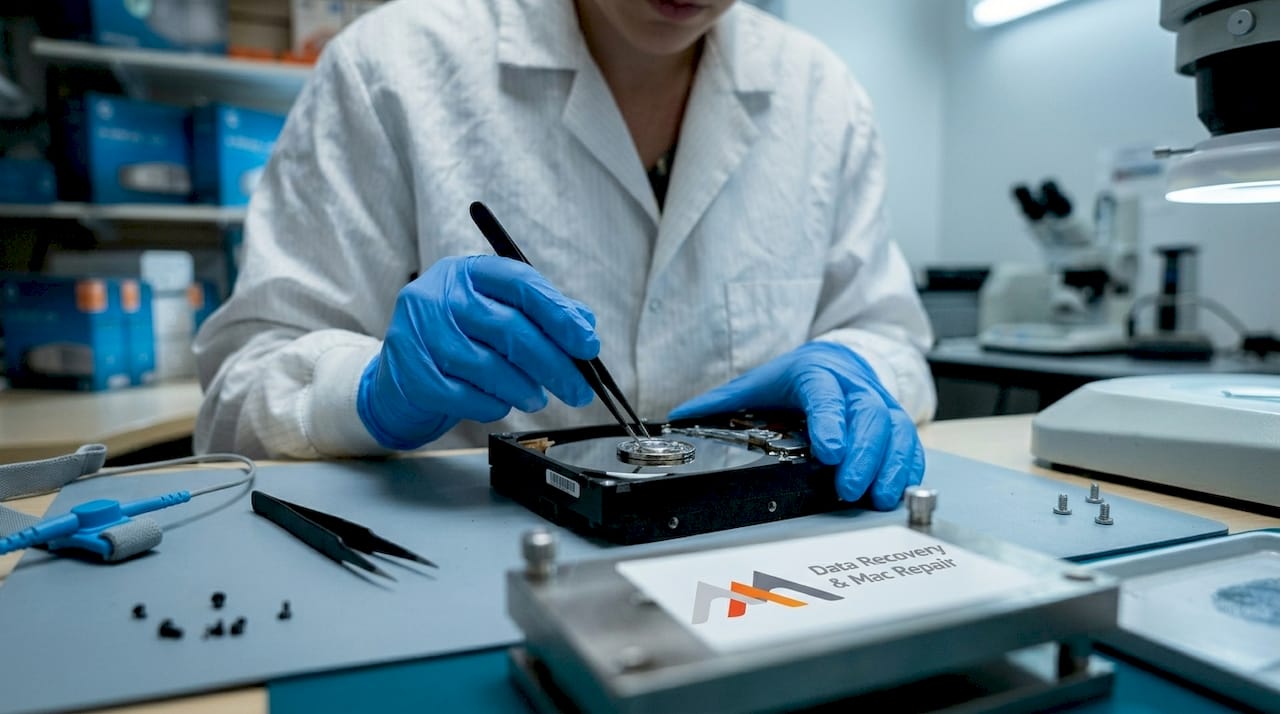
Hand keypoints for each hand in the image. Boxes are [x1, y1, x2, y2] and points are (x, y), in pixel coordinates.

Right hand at [358, 255, 598, 448]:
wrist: (399, 375)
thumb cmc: (458, 339)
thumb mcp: (496, 313)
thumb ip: (541, 313)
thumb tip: (585, 325)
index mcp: (468, 271)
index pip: (522, 284)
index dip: (560, 316)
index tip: (588, 346)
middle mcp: (439, 294)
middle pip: (509, 328)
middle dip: (553, 364)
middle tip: (578, 390)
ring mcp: (419, 333)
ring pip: (487, 365)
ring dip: (523, 388)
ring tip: (537, 399)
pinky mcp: (410, 373)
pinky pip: (464, 395)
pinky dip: (492, 405)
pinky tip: (501, 405)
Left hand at [669, 342, 923, 508]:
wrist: (837, 359)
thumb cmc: (798, 377)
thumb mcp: (758, 383)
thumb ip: (721, 402)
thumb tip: (679, 418)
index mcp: (819, 374)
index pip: (826, 395)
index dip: (831, 422)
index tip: (829, 451)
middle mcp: (855, 387)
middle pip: (869, 416)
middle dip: (863, 455)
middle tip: (849, 487)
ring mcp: (879, 405)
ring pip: (896, 430)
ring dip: (889, 466)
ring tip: (877, 497)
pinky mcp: (895, 424)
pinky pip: (910, 445)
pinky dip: (907, 469)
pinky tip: (897, 491)